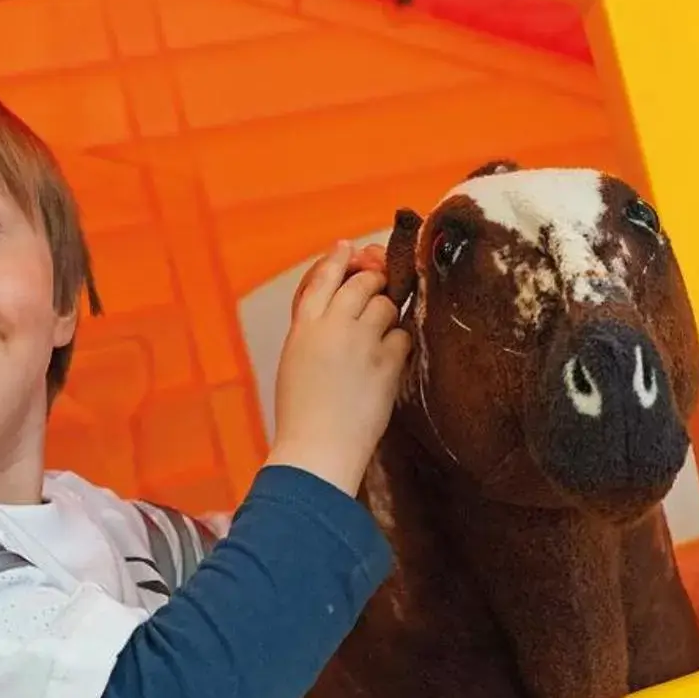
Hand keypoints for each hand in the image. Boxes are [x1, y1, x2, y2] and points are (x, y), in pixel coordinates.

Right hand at [267, 241, 408, 496]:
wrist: (318, 449)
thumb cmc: (303, 414)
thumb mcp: (295, 361)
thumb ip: (314, 330)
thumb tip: (338, 309)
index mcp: (303, 326)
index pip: (323, 277)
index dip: (339, 258)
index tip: (349, 248)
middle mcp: (333, 326)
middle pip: (363, 283)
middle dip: (375, 282)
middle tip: (381, 290)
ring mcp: (361, 342)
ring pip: (387, 305)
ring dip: (389, 314)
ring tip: (380, 337)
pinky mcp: (386, 363)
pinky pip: (403, 336)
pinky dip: (399, 343)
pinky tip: (390, 360)